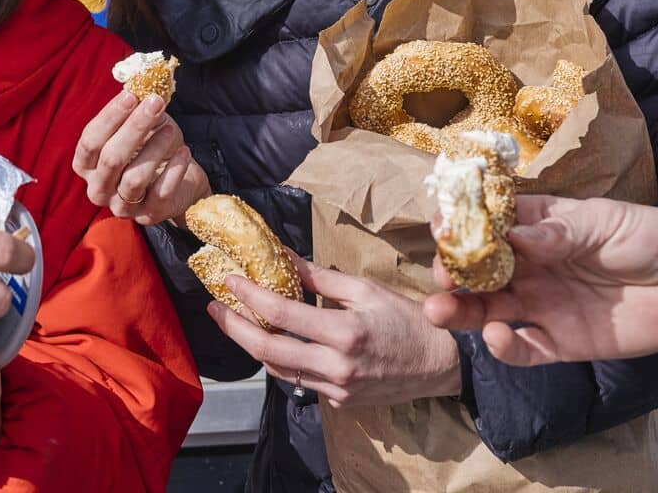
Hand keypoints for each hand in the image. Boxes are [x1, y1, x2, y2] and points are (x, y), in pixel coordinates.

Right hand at [72, 90, 209, 224]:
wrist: (180, 179)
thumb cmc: (153, 148)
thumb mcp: (143, 126)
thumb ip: (136, 108)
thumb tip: (141, 81)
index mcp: (87, 166)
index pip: (90, 142)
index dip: (109, 118)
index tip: (131, 95)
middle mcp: (98, 189)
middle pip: (111, 159)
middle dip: (135, 127)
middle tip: (155, 103)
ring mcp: (122, 206)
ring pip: (134, 179)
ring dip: (155, 149)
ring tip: (172, 129)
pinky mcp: (148, 216)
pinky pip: (160, 193)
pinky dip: (174, 170)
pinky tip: (184, 151)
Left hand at [205, 254, 461, 406]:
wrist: (442, 364)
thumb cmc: (408, 320)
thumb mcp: (366, 290)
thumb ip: (321, 278)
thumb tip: (284, 257)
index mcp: (345, 334)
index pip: (282, 315)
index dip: (249, 296)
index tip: (229, 280)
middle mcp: (337, 367)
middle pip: (268, 350)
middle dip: (234, 327)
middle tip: (215, 307)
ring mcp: (337, 389)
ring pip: (279, 370)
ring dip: (254, 345)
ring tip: (237, 320)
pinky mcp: (340, 401)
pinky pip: (301, 381)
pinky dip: (283, 360)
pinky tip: (275, 341)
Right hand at [421, 195, 657, 365]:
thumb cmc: (650, 236)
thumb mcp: (604, 223)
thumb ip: (559, 232)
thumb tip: (511, 235)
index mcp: (539, 228)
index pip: (491, 228)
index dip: (464, 229)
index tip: (442, 231)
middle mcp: (534, 267)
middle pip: (481, 273)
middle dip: (453, 274)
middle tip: (438, 278)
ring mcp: (546, 305)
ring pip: (491, 311)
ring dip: (463, 312)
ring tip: (440, 312)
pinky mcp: (564, 341)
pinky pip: (526, 349)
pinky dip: (507, 348)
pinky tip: (497, 337)